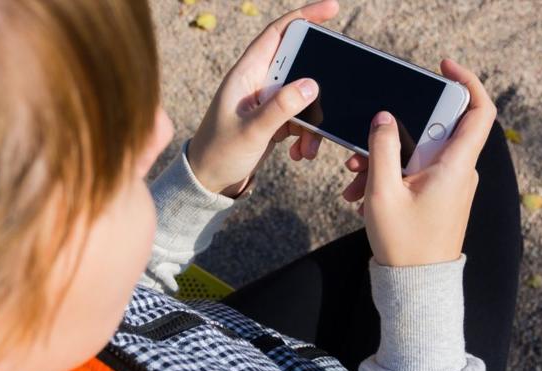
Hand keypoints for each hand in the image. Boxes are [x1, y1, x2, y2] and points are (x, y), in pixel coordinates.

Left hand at [187, 0, 339, 196]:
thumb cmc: (219, 153)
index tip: (331, 10)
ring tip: (308, 147)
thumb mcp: (252, 131)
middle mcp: (256, 83)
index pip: (277, 34)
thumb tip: (312, 84)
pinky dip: (306, 134)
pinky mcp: (272, 120)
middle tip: (333, 99)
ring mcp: (265, 102)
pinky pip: (299, 118)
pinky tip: (300, 152)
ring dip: (312, 121)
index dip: (304, 17)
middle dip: (317, 85)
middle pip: (297, 66)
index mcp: (245, 74)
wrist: (208, 181)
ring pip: (302, 97)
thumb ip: (281, 107)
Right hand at [342, 59, 496, 265]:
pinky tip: (361, 192)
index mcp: (455, 166)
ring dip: (384, 158)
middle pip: (433, 130)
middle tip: (366, 141)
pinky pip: (413, 171)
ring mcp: (448, 184)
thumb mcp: (383, 192)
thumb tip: (385, 118)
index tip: (442, 68)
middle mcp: (458, 171)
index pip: (477, 112)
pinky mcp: (437, 195)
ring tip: (354, 177)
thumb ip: (382, 148)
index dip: (466, 82)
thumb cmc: (403, 241)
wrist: (414, 283)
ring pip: (417, 153)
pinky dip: (389, 174)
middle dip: (396, 132)